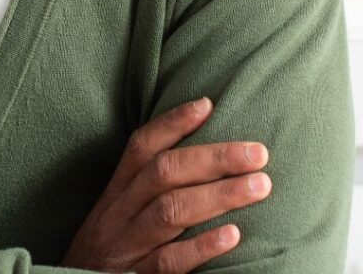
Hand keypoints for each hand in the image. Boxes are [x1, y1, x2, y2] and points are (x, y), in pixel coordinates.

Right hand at [61, 98, 271, 273]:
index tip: (208, 104)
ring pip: (170, 211)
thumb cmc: (102, 258)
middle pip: (164, 173)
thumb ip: (145, 194)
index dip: (172, 123)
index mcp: (115, 195)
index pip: (141, 147)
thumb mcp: (115, 219)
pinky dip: (200, 247)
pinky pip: (168, 262)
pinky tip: (233, 236)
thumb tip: (196, 164)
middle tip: (258, 152)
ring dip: (218, 195)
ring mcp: (125, 248)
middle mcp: (118, 215)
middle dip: (213, 158)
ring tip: (260, 186)